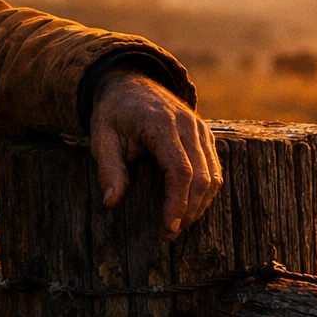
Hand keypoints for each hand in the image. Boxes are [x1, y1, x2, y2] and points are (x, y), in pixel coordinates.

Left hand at [90, 70, 221, 240]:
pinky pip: (214, 167)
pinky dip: (206, 191)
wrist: (130, 84)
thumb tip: (112, 201)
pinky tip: (190, 206)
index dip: (177, 202)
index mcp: (161, 123)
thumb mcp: (102, 138)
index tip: (168, 227)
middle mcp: (188, 124)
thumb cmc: (114, 113)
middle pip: (202, 176)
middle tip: (170, 233)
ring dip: (200, 204)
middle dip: (190, 210)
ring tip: (179, 224)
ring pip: (214, 174)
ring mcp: (200, 128)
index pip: (180, 170)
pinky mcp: (205, 134)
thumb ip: (108, 169)